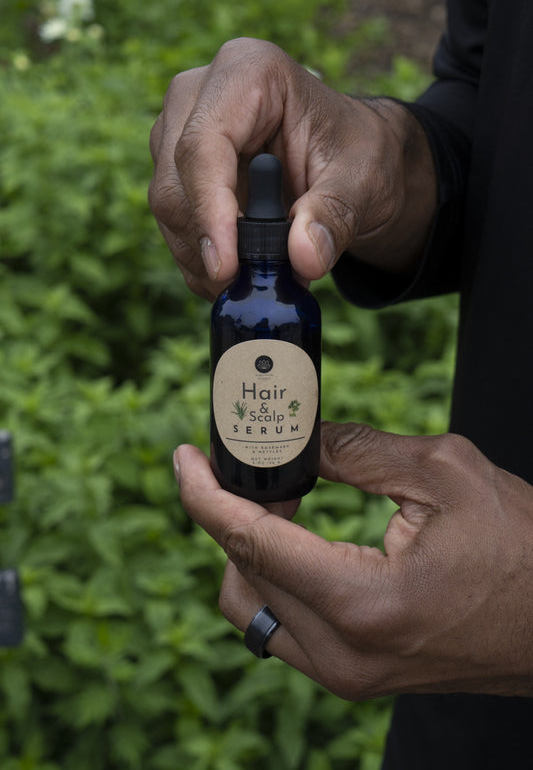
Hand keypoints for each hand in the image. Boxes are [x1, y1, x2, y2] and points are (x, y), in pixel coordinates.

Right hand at [149, 38, 435, 299]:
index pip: (204, 144)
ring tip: (256, 280)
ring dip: (204, 258)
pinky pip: (173, 224)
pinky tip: (237, 275)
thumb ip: (335, 216)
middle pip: (175, 181)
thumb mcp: (363, 182)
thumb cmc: (357, 154)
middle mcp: (199, 94)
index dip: (209, 211)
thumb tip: (304, 259)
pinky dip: (201, 261)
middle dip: (209, 243)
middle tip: (250, 285)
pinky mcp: (174, 168)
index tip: (226, 267)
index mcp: (248, 72)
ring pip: (168, 208)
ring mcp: (178, 130)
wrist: (346, 158)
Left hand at [174, 421, 532, 699]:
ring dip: (248, 549)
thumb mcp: (443, 473)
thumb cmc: (524, 547)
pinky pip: (282, 627)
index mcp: (363, 602)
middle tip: (254, 464)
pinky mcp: (354, 676)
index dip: (204, 494)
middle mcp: (343, 653)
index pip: (250, 542)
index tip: (186, 458)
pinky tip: (298, 538)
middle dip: (232, 512)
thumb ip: (356, 449)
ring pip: (251, 607)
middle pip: (241, 573)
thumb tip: (297, 437)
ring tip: (282, 498)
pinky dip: (274, 578)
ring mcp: (347, 676)